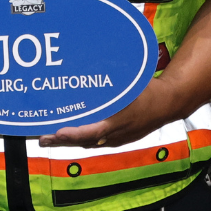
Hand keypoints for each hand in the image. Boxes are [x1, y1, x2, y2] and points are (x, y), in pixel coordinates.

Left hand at [39, 83, 176, 148]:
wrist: (169, 104)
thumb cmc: (149, 90)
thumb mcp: (130, 83)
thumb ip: (112, 80)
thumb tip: (90, 66)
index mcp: (120, 120)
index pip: (94, 130)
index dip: (75, 133)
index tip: (59, 132)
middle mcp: (118, 134)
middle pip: (86, 141)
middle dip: (62, 141)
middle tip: (41, 139)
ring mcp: (119, 139)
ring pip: (89, 144)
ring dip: (69, 142)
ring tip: (48, 139)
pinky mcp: (120, 139)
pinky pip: (97, 142)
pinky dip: (81, 141)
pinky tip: (68, 138)